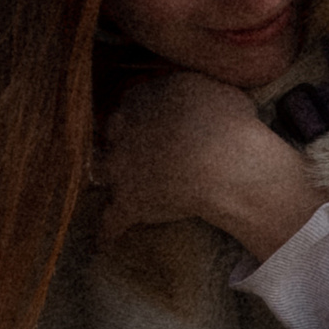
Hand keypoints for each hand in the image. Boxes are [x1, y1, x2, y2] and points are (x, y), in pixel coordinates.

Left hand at [97, 71, 327, 259]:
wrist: (221, 163)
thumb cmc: (227, 121)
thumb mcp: (213, 86)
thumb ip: (193, 87)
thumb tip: (192, 90)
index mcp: (145, 98)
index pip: (132, 99)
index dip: (141, 110)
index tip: (151, 117)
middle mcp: (124, 129)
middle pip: (111, 129)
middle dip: (118, 136)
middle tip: (134, 146)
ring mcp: (121, 167)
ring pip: (100, 168)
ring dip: (106, 174)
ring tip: (111, 183)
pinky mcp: (128, 202)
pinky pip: (110, 221)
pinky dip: (108, 231)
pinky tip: (105, 241)